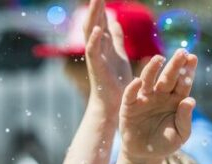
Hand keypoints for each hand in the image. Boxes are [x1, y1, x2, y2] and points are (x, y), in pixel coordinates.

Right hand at [83, 0, 132, 114]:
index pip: (101, 20)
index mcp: (104, 44)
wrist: (114, 104)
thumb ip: (116, 39)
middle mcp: (98, 48)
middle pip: (95, 22)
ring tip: (96, 1)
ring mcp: (96, 57)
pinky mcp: (97, 68)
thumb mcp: (119, 55)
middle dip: (96, 7)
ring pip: (92, 32)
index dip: (101, 7)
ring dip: (93, 17)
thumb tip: (115, 21)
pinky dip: (95, 40)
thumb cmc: (116, 81)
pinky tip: (99, 29)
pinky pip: (94, 52)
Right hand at [119, 49, 196, 161]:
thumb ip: (185, 119)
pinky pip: (130, 94)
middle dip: (174, 65)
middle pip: (168, 77)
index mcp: (175, 100)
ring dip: (153, 69)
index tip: (193, 58)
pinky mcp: (129, 105)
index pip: (183, 83)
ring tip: (159, 59)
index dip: (188, 71)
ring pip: (149, 80)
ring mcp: (144, 98)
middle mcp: (160, 95)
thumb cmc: (165, 143)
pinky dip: (133, 88)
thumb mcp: (179, 135)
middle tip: (182, 52)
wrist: (145, 155)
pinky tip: (138, 81)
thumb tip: (191, 101)